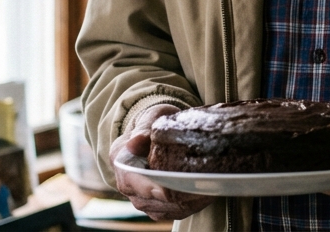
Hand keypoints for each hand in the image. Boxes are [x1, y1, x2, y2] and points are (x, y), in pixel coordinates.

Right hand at [109, 104, 214, 220]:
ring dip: (185, 202)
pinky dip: (190, 206)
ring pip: (163, 208)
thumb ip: (145, 128)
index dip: (148, 186)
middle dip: (175, 195)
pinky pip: (173, 212)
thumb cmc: (155, 123)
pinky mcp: (157, 206)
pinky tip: (206, 194)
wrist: (154, 136)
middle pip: (149, 199)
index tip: (165, 190)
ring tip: (208, 189)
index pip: (131, 179)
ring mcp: (141, 198)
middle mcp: (127, 185)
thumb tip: (136, 142)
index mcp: (121, 160)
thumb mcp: (151, 117)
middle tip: (200, 188)